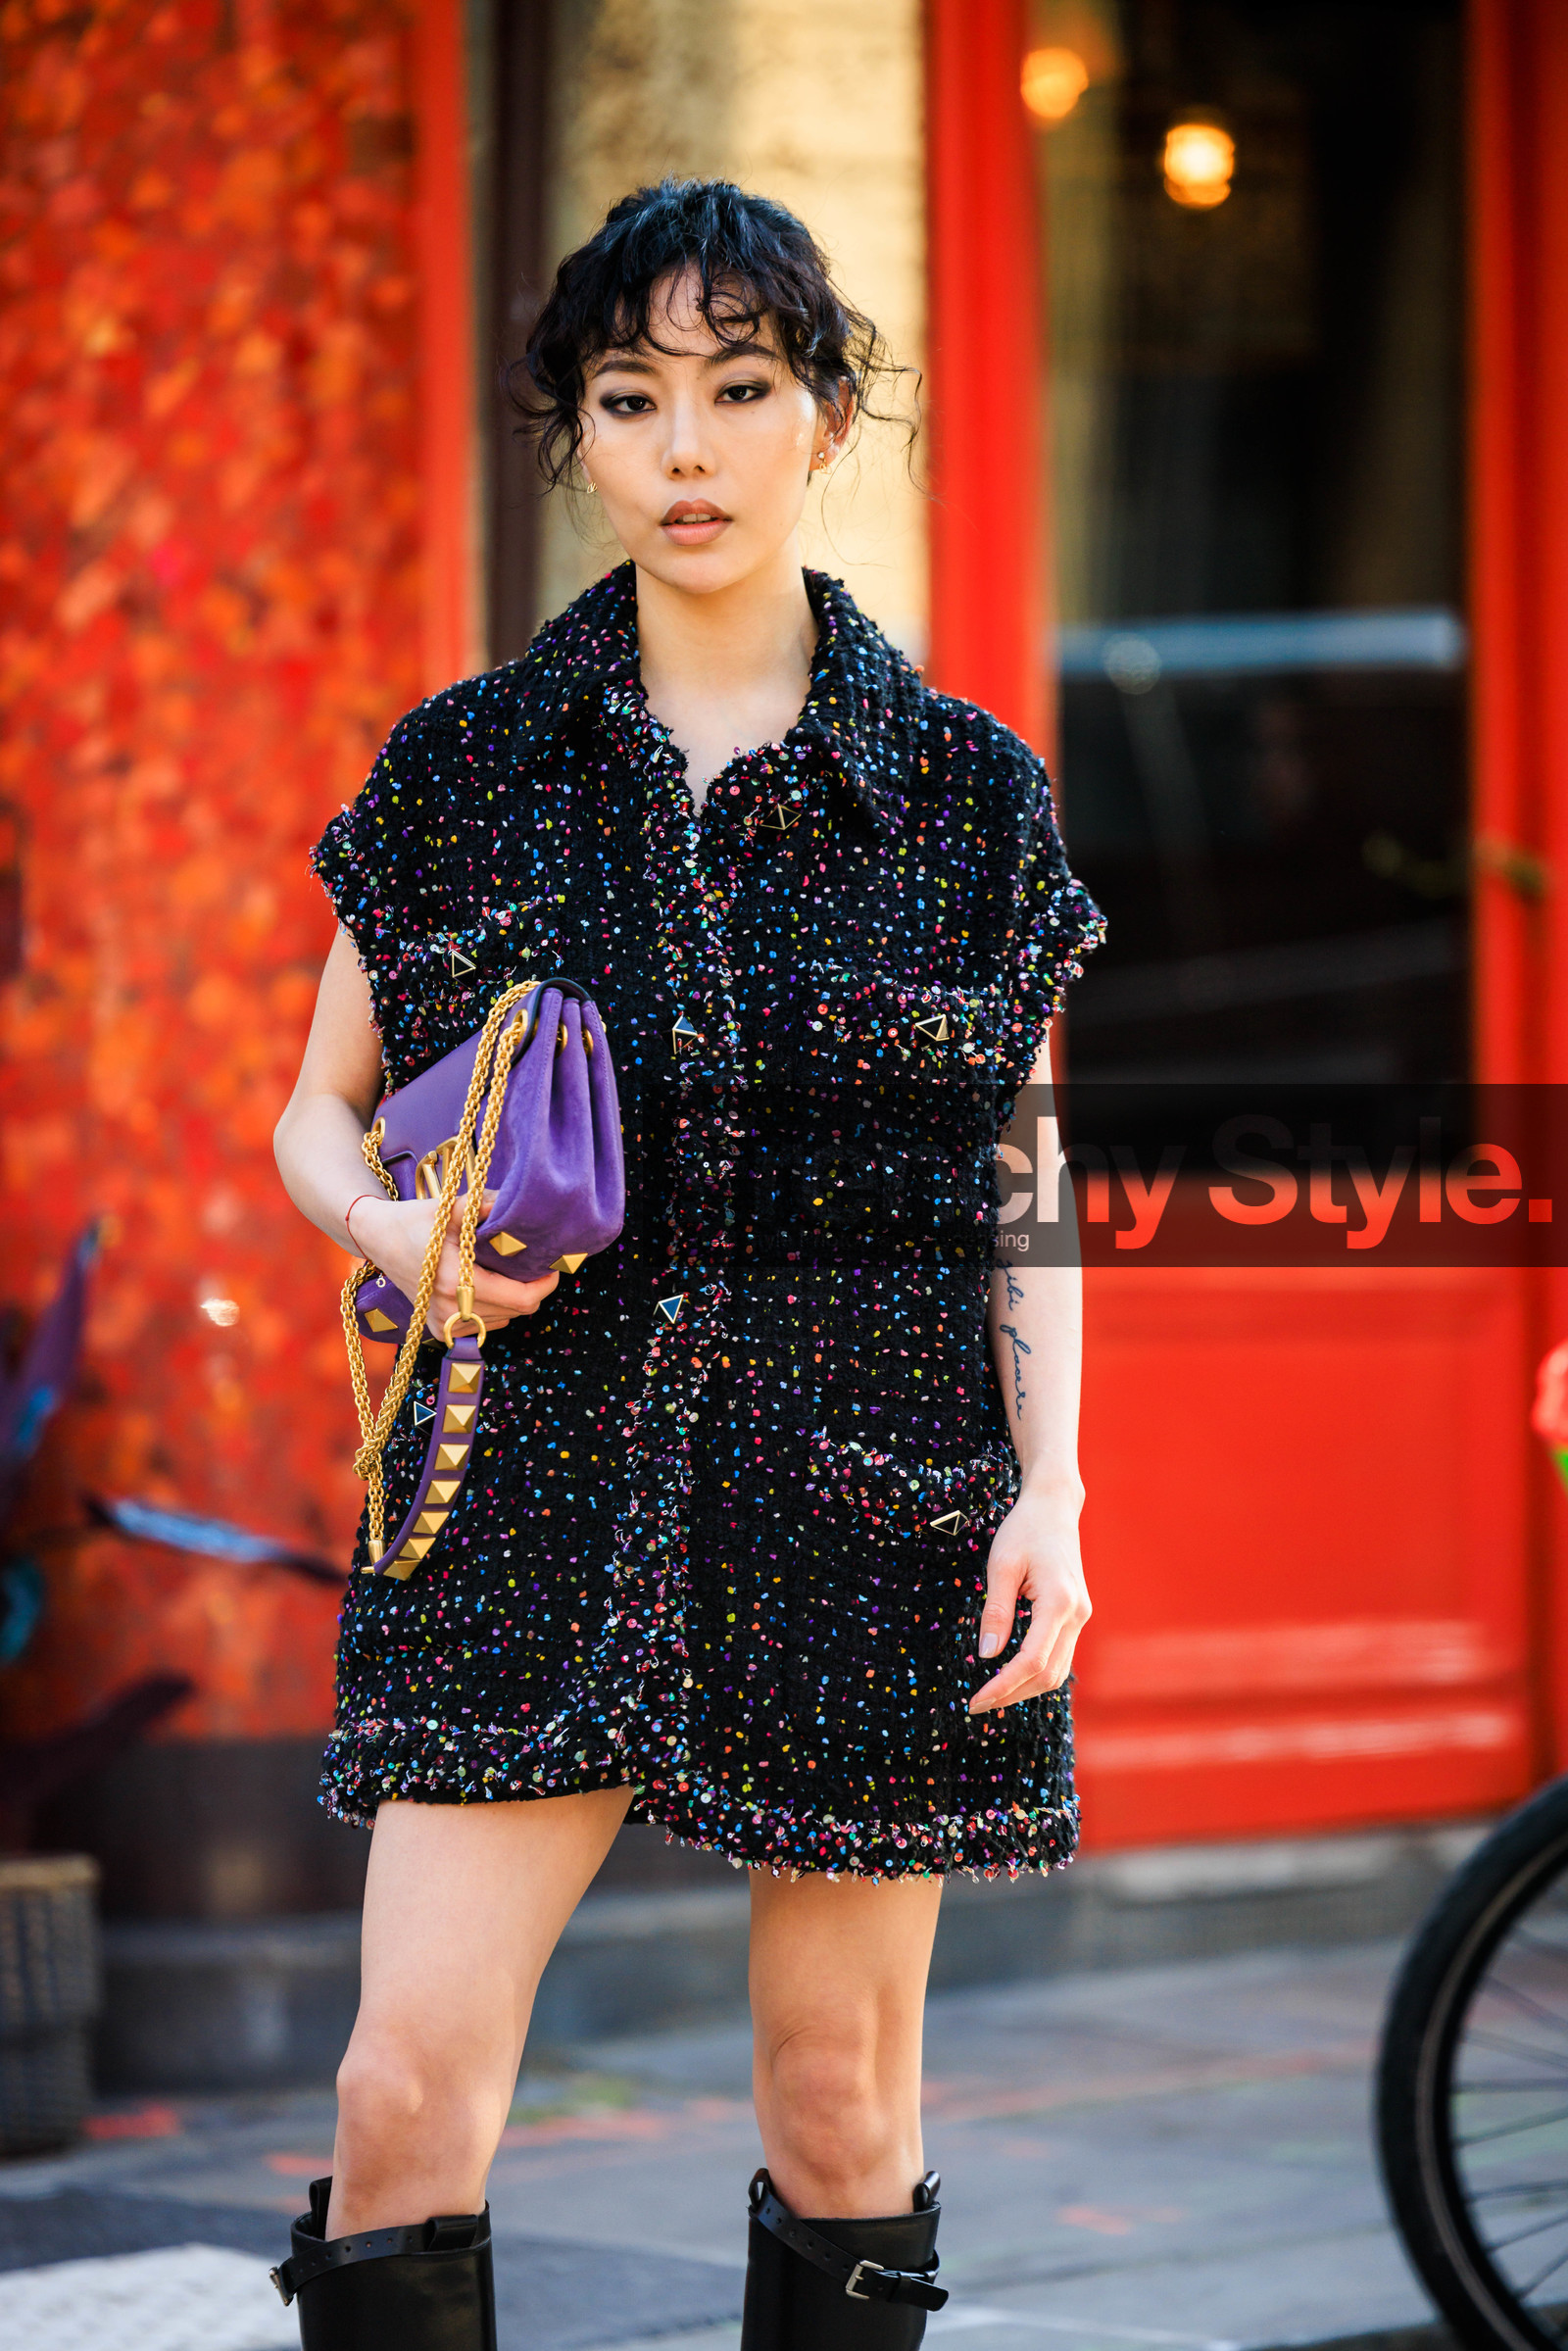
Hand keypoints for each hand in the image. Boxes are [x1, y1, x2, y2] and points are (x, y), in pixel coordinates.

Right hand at [350, 1193, 558, 1339]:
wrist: (379, 1239)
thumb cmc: (416, 1220)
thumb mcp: (450, 1207)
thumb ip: (487, 1204)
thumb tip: (521, 1202)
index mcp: (455, 1281)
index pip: (520, 1298)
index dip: (544, 1284)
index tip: (552, 1266)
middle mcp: (448, 1310)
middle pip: (517, 1311)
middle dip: (533, 1289)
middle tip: (533, 1264)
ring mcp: (442, 1324)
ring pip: (504, 1320)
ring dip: (513, 1300)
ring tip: (506, 1272)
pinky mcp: (439, 1330)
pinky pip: (485, 1325)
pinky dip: (495, 1308)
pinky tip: (486, 1284)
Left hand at [968, 1481, 1089, 1712]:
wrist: (1053, 1508)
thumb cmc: (1024, 1530)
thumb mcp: (1001, 1565)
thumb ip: (996, 1612)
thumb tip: (987, 1655)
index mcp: (1059, 1601)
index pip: (1031, 1660)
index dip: (1003, 1686)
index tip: (976, 1700)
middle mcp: (1078, 1614)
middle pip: (1048, 1674)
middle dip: (1012, 1694)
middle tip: (977, 1704)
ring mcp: (1081, 1616)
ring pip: (1057, 1670)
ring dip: (1025, 1688)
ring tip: (991, 1694)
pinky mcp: (1077, 1616)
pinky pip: (1059, 1655)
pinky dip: (1036, 1672)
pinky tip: (1011, 1675)